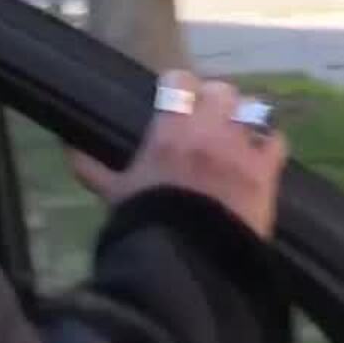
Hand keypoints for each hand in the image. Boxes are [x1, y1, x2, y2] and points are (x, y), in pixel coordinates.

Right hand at [71, 70, 286, 238]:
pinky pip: (276, 140)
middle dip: (215, 101)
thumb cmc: (148, 223)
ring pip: (251, 108)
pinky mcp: (266, 171)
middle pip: (220, 90)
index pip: (178, 81)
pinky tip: (261, 154)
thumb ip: (92, 169)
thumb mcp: (115, 194)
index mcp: (169, 130)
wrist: (191, 261)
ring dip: (244, 118)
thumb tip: (67, 149)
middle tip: (209, 119)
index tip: (176, 99)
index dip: (179, 87)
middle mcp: (207, 130)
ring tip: (238, 133)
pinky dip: (269, 143)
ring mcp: (240, 148)